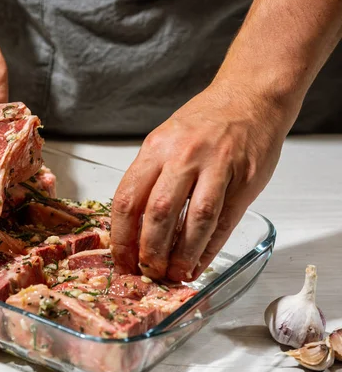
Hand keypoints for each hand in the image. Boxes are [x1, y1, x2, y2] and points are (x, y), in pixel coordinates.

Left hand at [110, 82, 294, 280]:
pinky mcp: (245, 179)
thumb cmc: (204, 121)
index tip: (122, 259)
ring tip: (174, 275)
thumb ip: (149, 177)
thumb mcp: (165, 139)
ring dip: (181, 255)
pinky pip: (224, 221)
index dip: (122, 237)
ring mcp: (217, 167)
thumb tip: (133, 226)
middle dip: (149, 251)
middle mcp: (183, 156)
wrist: (251, 96)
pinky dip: (209, 249)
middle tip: (147, 272)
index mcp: (156, 148)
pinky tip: (198, 264)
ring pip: (194, 220)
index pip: (128, 199)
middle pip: (158, 213)